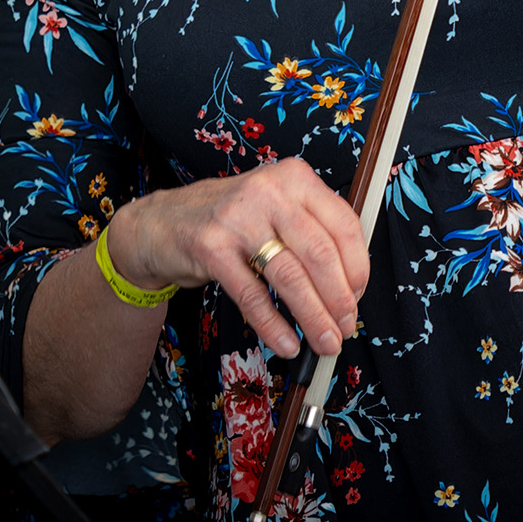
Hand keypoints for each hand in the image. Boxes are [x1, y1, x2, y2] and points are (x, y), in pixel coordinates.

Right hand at [109, 157, 368, 357]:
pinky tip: (287, 343)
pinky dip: (273, 325)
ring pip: (289, 276)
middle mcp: (270, 190)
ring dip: (313, 317)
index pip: (343, 224)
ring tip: (324, 342)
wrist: (163, 222)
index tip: (358, 297)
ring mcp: (238, 217)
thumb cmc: (233, 220)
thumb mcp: (277, 208)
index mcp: (296, 177)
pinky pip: (251, 295)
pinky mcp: (210, 247)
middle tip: (345, 328)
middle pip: (320, 253)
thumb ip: (312, 232)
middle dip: (339, 299)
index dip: (358, 268)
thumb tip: (351, 285)